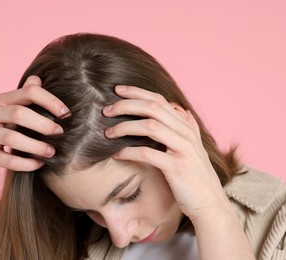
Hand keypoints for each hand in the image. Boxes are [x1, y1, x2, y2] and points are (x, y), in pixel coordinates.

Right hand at [0, 76, 69, 172]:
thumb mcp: (8, 108)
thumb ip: (24, 96)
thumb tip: (39, 79)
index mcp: (2, 99)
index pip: (29, 92)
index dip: (50, 101)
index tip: (66, 114)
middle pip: (19, 114)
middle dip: (43, 124)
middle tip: (60, 133)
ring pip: (11, 138)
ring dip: (35, 146)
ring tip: (51, 152)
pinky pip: (7, 160)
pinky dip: (26, 163)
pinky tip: (38, 164)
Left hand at [103, 85, 229, 220]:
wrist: (209, 203)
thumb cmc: (194, 175)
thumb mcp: (192, 146)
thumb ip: (184, 126)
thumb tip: (176, 107)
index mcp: (186, 126)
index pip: (159, 100)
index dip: (137, 92)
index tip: (117, 90)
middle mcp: (186, 133)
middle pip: (153, 108)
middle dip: (126, 105)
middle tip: (106, 110)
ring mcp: (183, 149)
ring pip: (150, 127)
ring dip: (125, 127)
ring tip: (108, 133)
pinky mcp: (177, 168)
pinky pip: (148, 154)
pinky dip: (129, 152)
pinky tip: (116, 154)